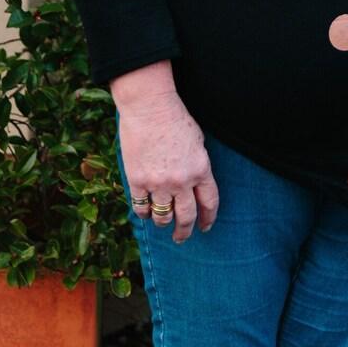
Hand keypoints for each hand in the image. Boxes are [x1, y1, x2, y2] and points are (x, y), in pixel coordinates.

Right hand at [110, 62, 218, 242]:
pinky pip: (141, 207)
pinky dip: (144, 214)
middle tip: (182, 237)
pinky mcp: (138, 181)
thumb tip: (194, 185)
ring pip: (163, 217)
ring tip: (163, 225)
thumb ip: (197, 166)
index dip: (208, 218)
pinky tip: (145, 214)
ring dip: (163, 224)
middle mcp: (182, 181)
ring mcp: (159, 183)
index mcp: (201, 169)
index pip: (209, 202)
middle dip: (185, 231)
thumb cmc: (175, 119)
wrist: (149, 108)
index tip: (206, 227)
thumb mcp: (198, 142)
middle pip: (187, 216)